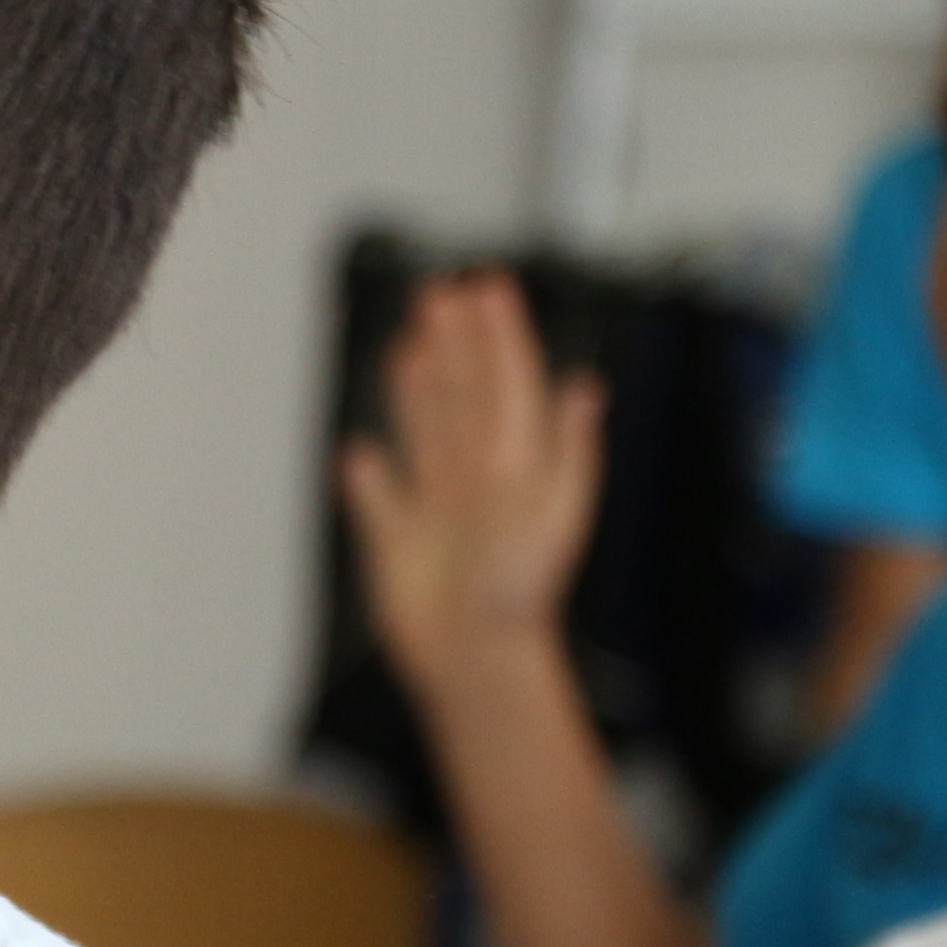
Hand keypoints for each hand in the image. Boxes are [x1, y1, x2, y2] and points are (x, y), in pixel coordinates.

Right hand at [334, 273, 605, 687]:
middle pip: (464, 397)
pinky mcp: (396, 543)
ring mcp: (436, 509)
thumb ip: (568, 447)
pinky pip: (379, 498)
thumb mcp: (556, 512)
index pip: (509, 385)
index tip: (487, 288)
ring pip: (425, 433)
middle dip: (454, 345)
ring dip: (417, 388)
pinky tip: (360, 450)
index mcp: (516, 465)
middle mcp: (477, 479)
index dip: (499, 336)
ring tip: (410, 344)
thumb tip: (586, 388)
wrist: (474, 659)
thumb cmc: (520, 592)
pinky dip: (368, 475)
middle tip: (441, 293)